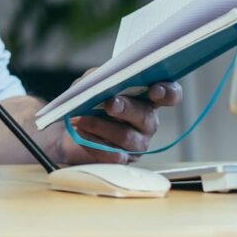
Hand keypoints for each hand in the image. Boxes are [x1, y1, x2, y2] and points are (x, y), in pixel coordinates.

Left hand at [55, 82, 183, 164]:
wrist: (67, 130)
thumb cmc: (87, 102)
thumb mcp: (92, 83)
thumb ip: (99, 77)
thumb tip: (102, 79)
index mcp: (146, 98)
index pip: (169, 94)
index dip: (167, 92)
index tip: (154, 90)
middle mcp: (147, 121)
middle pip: (145, 115)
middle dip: (126, 108)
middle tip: (110, 104)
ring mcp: (138, 143)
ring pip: (126, 136)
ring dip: (102, 126)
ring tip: (82, 119)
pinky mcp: (123, 159)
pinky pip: (112, 155)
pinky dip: (93, 143)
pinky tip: (81, 134)